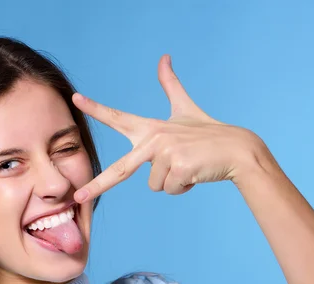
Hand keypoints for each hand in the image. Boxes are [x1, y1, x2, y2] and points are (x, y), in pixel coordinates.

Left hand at [72, 54, 261, 203]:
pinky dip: (185, 187)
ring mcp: (166, 153)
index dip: (96, 108)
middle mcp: (154, 138)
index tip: (75, 99)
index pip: (118, 117)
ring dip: (173, 182)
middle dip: (97, 185)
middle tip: (78, 198)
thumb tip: (164, 56)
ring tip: (189, 166)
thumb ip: (171, 85)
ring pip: (155, 185)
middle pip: (119, 169)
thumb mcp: (185, 108)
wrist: (237, 149)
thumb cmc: (209, 133)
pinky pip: (171, 189)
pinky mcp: (178, 168)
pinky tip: (196, 172)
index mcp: (151, 127)